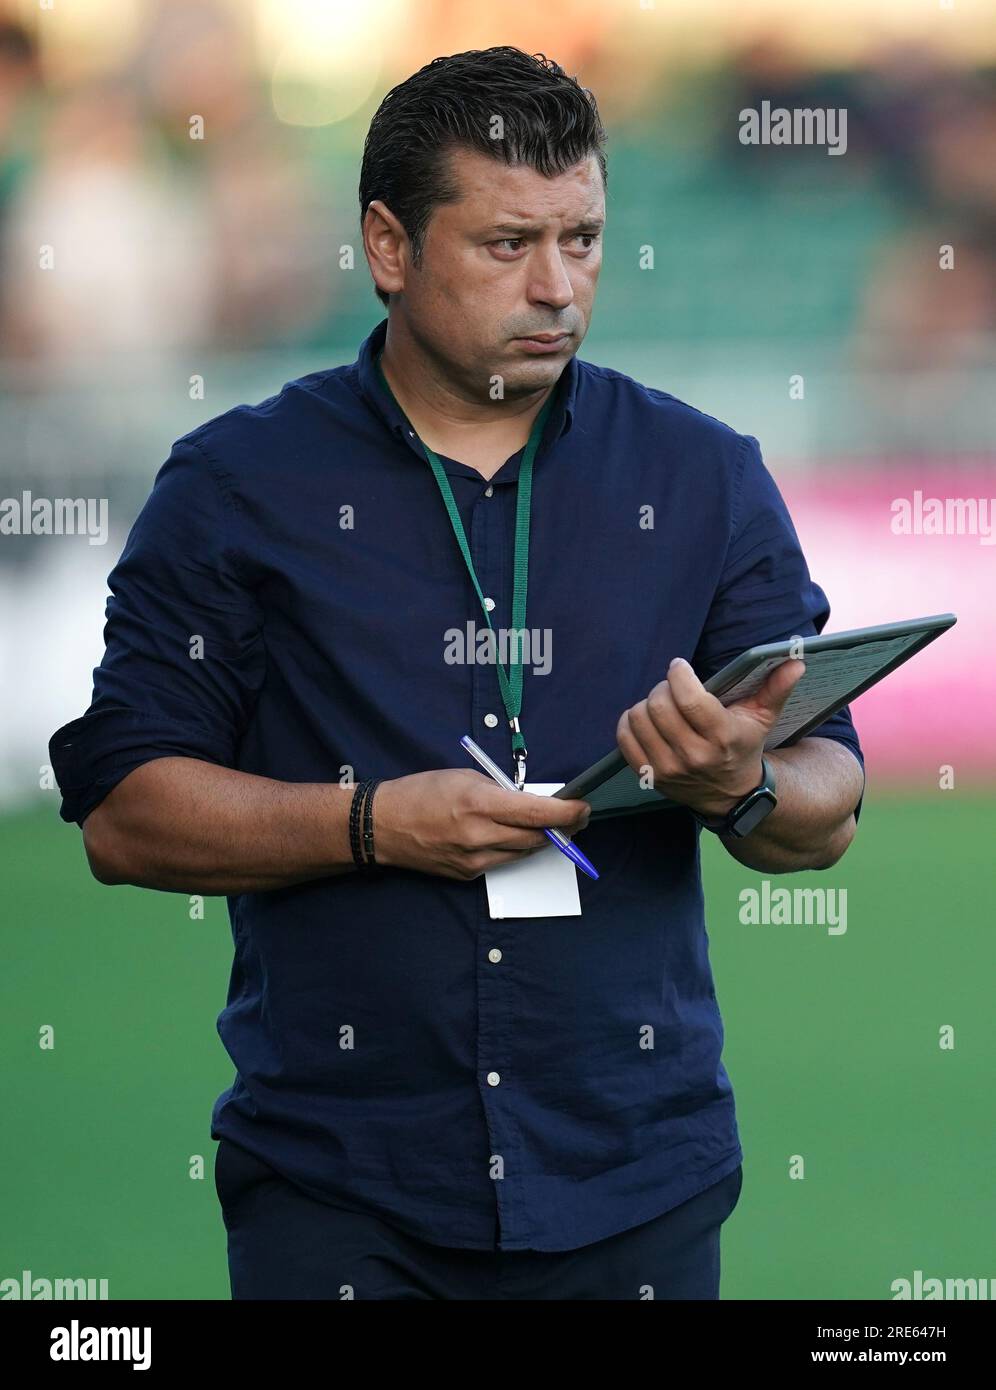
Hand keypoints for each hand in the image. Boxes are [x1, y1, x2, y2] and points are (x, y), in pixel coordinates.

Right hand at [372, 769, 591, 880]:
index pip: (536, 814)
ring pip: (523, 853)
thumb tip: (532, 804)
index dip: (567, 813)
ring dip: (540, 839)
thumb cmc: (421, 793)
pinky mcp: (468, 875)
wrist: (383, 826)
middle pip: (537, 838)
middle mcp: (478, 835)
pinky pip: (503, 862)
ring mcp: (473, 860)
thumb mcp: (465, 778)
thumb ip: (501, 792)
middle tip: (577, 816)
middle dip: (563, 828)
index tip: (584, 808)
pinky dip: (513, 848)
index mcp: (478, 804)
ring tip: (551, 826)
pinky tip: (512, 836)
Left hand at [616, 656, 805, 819]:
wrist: (730, 795)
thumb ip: (777, 688)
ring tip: (663, 704)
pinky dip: (631, 721)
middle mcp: (693, 755)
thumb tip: (796, 661)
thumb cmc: (743, 746)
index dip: (678, 675)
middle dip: (663, 687)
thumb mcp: (763, 718)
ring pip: (640, 718)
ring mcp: (669, 769)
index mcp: (722, 736)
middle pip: (659, 705)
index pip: (689, 698)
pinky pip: (625, 738)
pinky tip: (647, 720)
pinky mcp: (650, 776)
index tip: (679, 667)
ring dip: (647, 703)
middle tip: (672, 687)